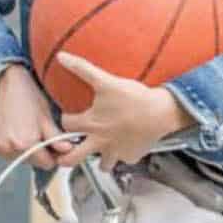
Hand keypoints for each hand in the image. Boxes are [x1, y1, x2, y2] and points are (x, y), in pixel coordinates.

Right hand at [0, 64, 72, 161]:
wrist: (7, 84)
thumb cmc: (28, 97)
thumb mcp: (47, 118)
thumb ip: (57, 139)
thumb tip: (67, 150)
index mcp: (25, 143)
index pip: (46, 164)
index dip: (53, 156)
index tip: (53, 147)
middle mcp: (8, 148)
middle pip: (31, 162)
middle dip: (37, 152)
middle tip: (37, 134)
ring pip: (17, 158)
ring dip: (22, 150)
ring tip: (24, 130)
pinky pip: (4, 152)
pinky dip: (9, 146)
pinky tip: (12, 131)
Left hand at [55, 53, 189, 167]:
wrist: (161, 112)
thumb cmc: (134, 98)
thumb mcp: (105, 81)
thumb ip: (81, 69)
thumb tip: (61, 57)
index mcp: (90, 124)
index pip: (65, 126)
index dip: (65, 120)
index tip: (69, 117)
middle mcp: (100, 142)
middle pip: (73, 159)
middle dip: (66, 158)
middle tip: (66, 154)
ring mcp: (116, 152)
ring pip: (102, 165)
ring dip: (99, 159)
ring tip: (100, 150)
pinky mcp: (132, 156)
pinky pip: (124, 160)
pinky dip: (123, 154)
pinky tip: (126, 144)